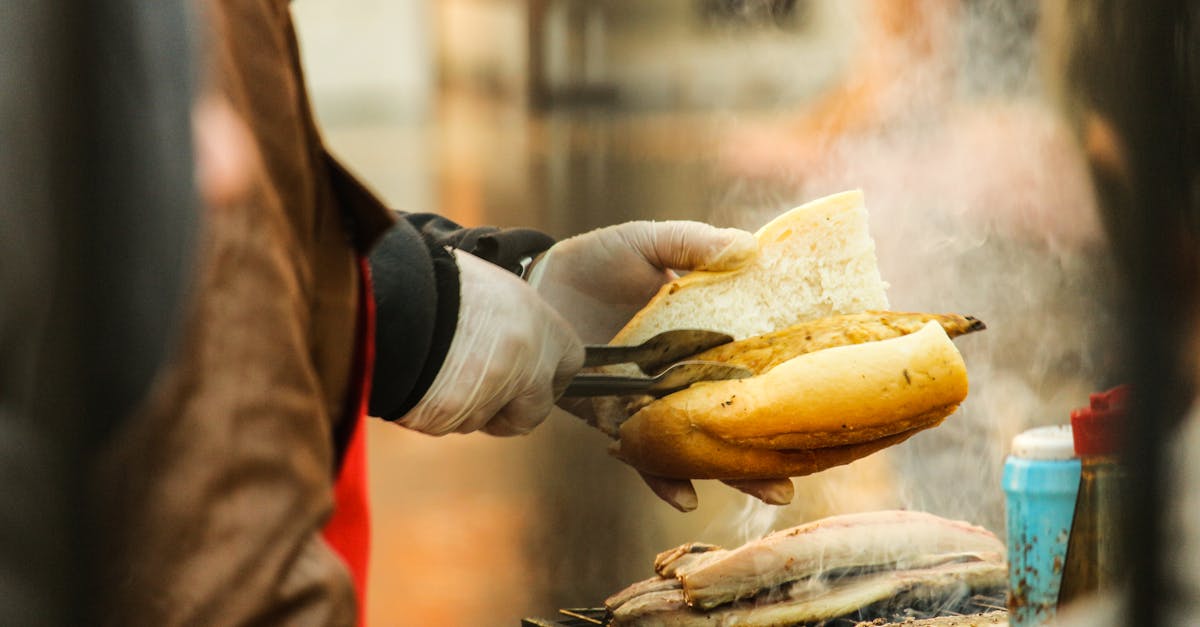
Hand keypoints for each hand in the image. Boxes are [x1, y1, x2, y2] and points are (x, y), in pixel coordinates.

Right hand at [398, 250, 584, 436]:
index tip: (534, 377)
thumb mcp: (494, 289)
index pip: (572, 362)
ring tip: (438, 366)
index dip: (551, 375)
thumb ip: (513, 323)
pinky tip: (420, 376)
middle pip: (534, 412)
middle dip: (512, 411)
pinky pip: (447, 423)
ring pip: (483, 418)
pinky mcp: (452, 416)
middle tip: (484, 391)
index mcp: (542, 326)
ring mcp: (491, 395)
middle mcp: (527, 365)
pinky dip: (435, 410)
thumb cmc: (441, 283)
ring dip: (466, 406)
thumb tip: (513, 344)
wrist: (395, 294)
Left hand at [528, 220, 794, 510]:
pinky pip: (643, 452)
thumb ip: (693, 244)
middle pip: (734, 415)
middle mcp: (685, 375)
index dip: (785, 387)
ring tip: (770, 491)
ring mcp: (652, 401)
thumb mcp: (650, 242)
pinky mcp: (613, 417)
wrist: (539, 283)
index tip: (824, 406)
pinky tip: (686, 497)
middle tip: (802, 475)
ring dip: (731, 471)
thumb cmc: (599, 259)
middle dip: (768, 448)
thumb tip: (750, 247)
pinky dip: (663, 475)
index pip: (754, 367)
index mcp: (705, 336)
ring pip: (699, 443)